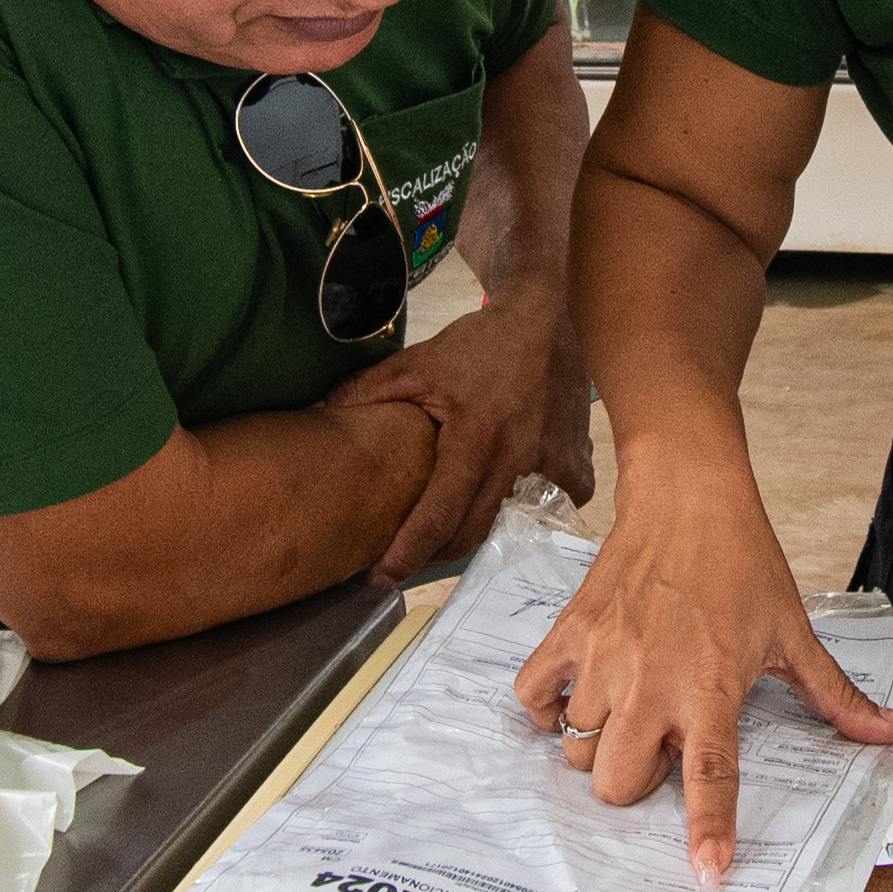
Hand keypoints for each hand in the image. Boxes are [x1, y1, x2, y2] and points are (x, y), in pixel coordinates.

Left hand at [322, 280, 594, 585]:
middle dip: (438, 554)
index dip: (407, 554)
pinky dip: (546, 502)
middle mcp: (514, 454)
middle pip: (474, 530)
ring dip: (484, 530)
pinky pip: (564, 495)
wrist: (541, 313)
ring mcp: (550, 456)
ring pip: (515, 518)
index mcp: (473, 437)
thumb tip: (318, 412)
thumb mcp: (417, 363)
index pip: (437, 514)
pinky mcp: (573, 451)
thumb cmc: (477, 342)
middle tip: (411, 559)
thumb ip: (367, 392)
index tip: (382, 578)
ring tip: (456, 530)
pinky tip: (522, 493)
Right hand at [510, 462, 892, 884]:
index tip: (706, 874)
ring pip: (577, 749)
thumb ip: (837, 696)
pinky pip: (532, 700)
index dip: (708, 830)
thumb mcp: (795, 634)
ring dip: (600, 745)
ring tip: (629, 707)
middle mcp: (651, 684)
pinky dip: (545, 712)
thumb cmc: (744, 564)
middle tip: (662, 741)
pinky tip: (575, 699)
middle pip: (619, 784)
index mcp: (711, 690)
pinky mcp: (568, 636)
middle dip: (636, 783)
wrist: (688, 497)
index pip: (710, 776)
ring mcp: (603, 661)